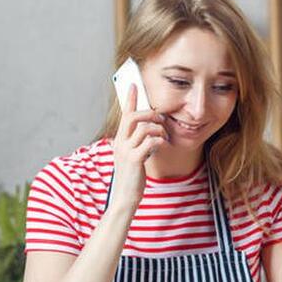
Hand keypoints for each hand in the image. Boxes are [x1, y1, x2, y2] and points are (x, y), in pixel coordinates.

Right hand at [110, 84, 166, 213]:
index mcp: (119, 140)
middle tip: (160, 120)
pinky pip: (150, 142)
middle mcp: (120, 143)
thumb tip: (149, 130)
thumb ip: (137, 142)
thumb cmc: (131, 177)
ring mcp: (126, 151)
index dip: (129, 98)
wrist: (125, 197)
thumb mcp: (132, 156)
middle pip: (133, 116)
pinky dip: (159, 141)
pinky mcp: (135, 159)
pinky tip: (161, 146)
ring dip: (158, 130)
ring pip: (144, 128)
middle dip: (150, 114)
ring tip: (162, 137)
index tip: (134, 84)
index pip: (124, 114)